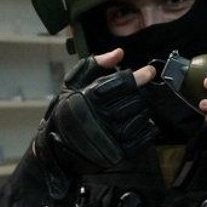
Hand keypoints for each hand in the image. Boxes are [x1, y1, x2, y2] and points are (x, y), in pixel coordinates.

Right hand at [34, 48, 155, 197]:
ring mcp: (110, 138)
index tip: (149, 72)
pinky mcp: (118, 153)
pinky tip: (140, 123)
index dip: (139, 76)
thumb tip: (118, 53)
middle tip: (137, 93)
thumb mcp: (73, 84)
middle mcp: (99, 117)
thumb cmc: (68, 112)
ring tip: (135, 108)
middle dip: (139, 94)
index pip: (123, 83)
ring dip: (143, 110)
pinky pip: (144, 137)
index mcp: (88, 98)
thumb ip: (94, 65)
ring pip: (141, 117)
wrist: (58, 149)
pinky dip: (148, 128)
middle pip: (135, 99)